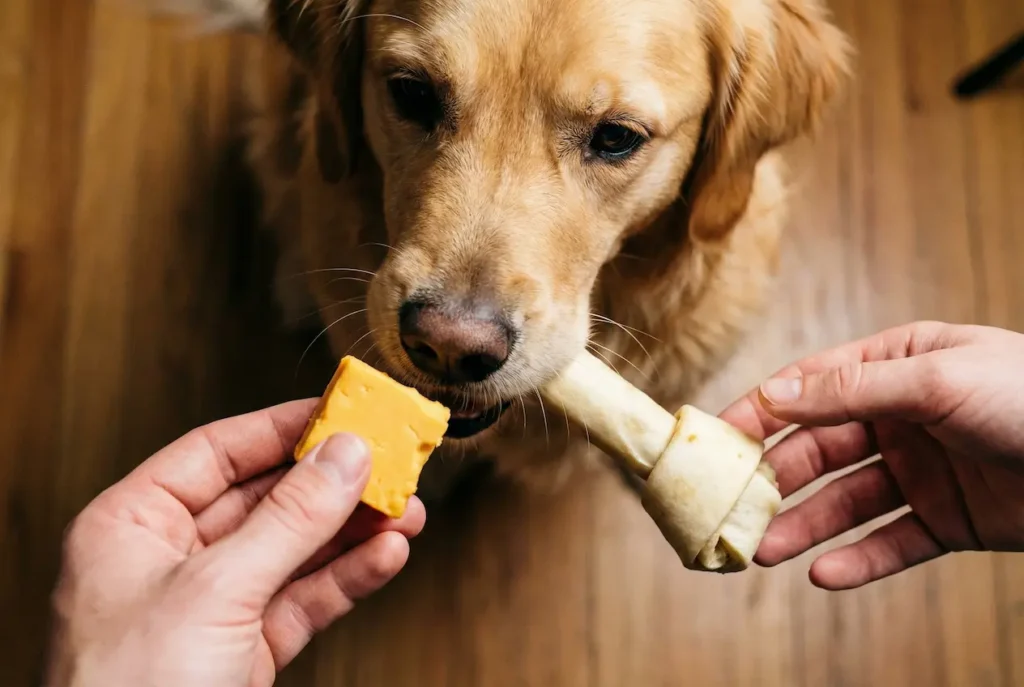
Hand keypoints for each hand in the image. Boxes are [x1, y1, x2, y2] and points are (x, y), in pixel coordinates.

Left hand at [45, 400, 424, 686]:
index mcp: (131, 525)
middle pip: (266, 499)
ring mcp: (211, 608)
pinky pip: (305, 599)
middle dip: (333, 485)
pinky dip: (348, 578)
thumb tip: (345, 456)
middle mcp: (170, 560)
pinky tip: (386, 556)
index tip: (343, 411)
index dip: (283, 428)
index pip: (217, 453)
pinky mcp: (244, 652)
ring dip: (354, 531)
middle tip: (390, 461)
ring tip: (406, 511)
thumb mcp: (214, 591)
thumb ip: (289, 520)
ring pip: (295, 551)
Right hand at [719, 321, 1023, 589]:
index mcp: (896, 365)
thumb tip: (774, 394)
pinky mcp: (948, 521)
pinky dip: (859, 561)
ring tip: (766, 552)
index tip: (716, 438)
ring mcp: (923, 471)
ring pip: (848, 502)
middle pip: (822, 449)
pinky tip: (826, 575)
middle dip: (778, 480)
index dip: (761, 411)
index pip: (812, 387)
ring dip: (806, 527)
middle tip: (736, 508)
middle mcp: (902, 417)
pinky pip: (892, 542)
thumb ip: (851, 389)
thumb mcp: (936, 379)